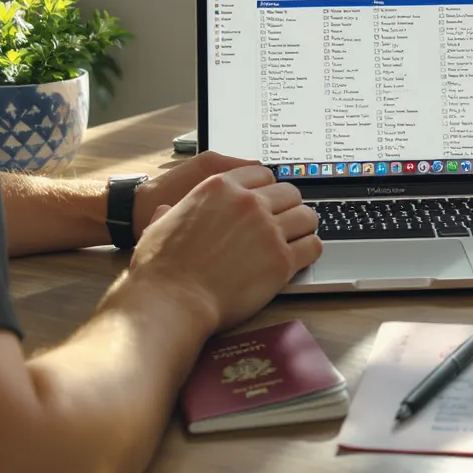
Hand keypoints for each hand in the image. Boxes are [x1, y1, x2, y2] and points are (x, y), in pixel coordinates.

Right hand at [121, 165, 321, 331]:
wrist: (173, 299)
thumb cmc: (161, 267)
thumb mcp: (160, 224)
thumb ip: (171, 212)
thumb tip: (166, 211)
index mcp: (220, 187)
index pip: (263, 173)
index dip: (268, 188)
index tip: (270, 200)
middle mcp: (248, 203)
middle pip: (289, 192)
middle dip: (289, 206)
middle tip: (286, 221)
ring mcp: (268, 230)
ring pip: (306, 216)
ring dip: (303, 226)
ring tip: (297, 238)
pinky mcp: (281, 260)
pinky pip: (312, 246)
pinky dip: (310, 250)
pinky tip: (301, 256)